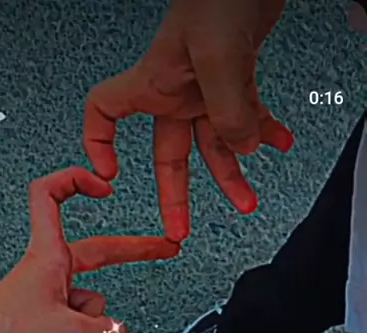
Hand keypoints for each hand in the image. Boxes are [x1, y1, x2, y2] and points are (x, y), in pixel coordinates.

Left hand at [0, 167, 179, 332]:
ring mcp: (48, 295)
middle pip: (98, 252)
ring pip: (91, 301)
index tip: (106, 187)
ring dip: (91, 325)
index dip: (77, 181)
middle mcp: (48, 270)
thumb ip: (104, 331)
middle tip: (164, 249)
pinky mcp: (45, 318)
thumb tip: (119, 331)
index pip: (52, 196)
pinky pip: (79, 323)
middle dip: (134, 253)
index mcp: (48, 256)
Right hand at [84, 0, 294, 239]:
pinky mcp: (235, 79)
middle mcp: (176, 91)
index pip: (104, 114)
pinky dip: (265, 130)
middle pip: (170, 154)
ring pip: (215, 143)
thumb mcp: (218, 58)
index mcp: (154, 83)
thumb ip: (228, 112)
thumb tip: (242, 149)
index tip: (106, 176)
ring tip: (248, 201)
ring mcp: (205, 87)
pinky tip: (279, 141)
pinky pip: (247, 116)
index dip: (97, 143)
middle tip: (180, 230)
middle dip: (177, 196)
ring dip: (233, 172)